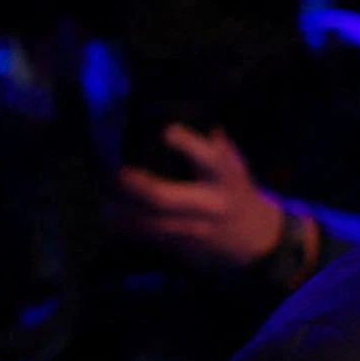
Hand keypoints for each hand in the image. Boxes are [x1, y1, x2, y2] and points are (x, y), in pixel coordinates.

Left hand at [109, 125, 289, 270]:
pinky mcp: (182, 247)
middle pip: (163, 197)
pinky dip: (127, 228)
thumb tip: (184, 113)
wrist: (255, 239)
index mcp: (222, 177)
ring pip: (149, 223)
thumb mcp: (234, 165)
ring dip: (122, 211)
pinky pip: (148, 239)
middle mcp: (208, 204)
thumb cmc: (237, 191)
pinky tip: (112, 215)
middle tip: (117, 173)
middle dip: (136, 185)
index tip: (165, 131)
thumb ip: (213, 143)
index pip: (206, 157)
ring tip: (104, 198)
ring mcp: (193, 229)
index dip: (184, 143)